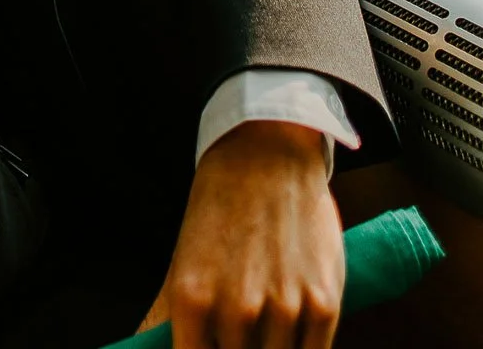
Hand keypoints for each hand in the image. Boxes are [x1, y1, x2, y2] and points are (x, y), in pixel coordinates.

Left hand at [137, 120, 343, 348]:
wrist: (267, 153)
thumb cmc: (221, 208)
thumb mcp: (185, 262)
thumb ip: (177, 319)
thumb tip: (160, 347)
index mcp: (191, 299)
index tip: (214, 348)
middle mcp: (236, 308)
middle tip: (241, 333)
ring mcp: (282, 308)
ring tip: (265, 324)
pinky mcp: (322, 303)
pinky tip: (291, 334)